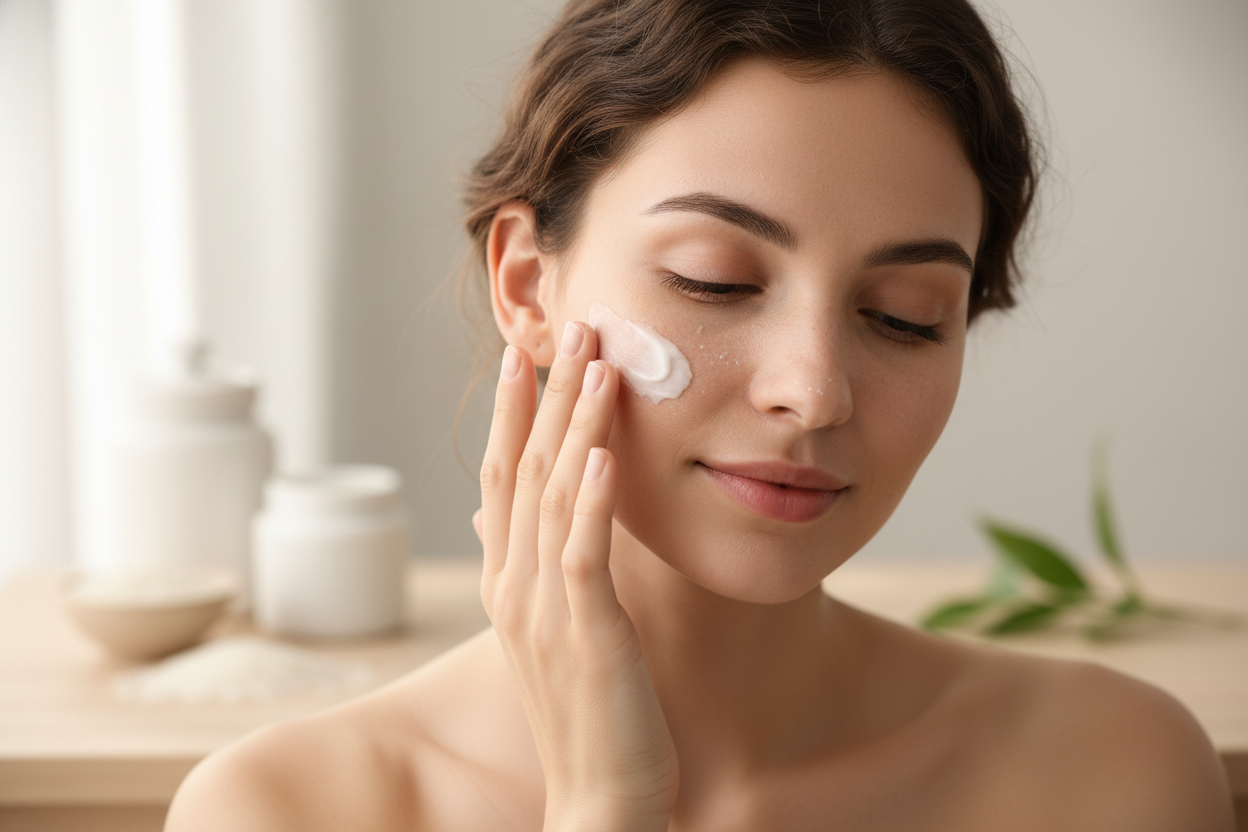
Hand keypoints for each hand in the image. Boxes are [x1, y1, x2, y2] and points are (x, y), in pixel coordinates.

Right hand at [476, 322, 678, 831]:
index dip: (512, 412)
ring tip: (594, 362)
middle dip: (544, 394)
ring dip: (572, 424)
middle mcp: (513, 586)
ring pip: (550, 495)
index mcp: (507, 581)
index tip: (526, 354)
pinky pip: (581, 551)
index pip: (502, 477)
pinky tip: (602, 451)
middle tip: (567, 328)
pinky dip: (589, 498)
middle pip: (521, 469)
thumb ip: (530, 569)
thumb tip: (503, 518)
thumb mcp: (551, 632)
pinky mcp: (583, 632)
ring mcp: (542, 608)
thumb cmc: (587, 713)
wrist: (597, 798)